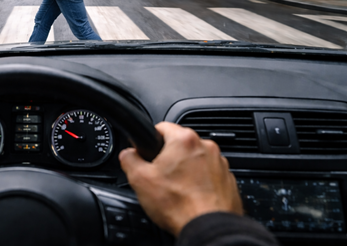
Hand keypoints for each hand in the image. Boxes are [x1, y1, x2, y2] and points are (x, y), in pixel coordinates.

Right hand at [119, 122, 242, 236]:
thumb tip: (128, 154)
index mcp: (184, 140)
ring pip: (195, 159)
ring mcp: (220, 163)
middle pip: (179, 144)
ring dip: (185, 170)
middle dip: (168, 158)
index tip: (147, 155)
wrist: (208, 228)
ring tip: (176, 190)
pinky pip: (209, 175)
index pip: (161, 127)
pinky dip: (200, 182)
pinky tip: (190, 197)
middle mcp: (206, 147)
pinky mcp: (228, 180)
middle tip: (159, 177)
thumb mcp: (139, 180)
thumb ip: (129, 159)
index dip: (149, 141)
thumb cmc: (179, 205)